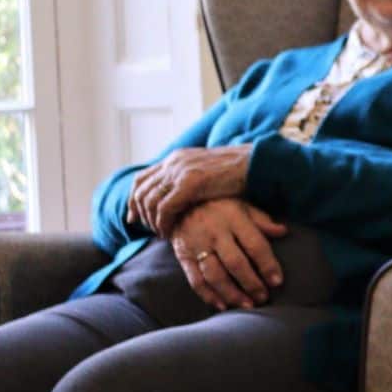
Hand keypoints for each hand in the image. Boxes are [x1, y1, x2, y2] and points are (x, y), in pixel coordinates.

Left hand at [128, 144, 254, 237]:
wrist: (257, 163)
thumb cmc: (239, 172)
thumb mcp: (208, 172)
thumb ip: (191, 179)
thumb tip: (181, 194)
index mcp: (177, 158)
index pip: (142, 178)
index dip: (134, 199)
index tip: (134, 217)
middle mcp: (174, 163)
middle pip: (141, 190)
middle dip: (139, 213)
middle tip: (147, 230)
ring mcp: (180, 172)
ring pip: (150, 201)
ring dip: (152, 221)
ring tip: (161, 233)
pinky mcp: (189, 184)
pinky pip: (165, 208)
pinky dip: (163, 223)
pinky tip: (169, 233)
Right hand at [169, 198, 287, 309]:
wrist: (179, 201)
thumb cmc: (220, 207)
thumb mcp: (243, 207)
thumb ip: (262, 221)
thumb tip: (283, 231)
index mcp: (234, 218)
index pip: (254, 244)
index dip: (267, 265)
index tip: (277, 282)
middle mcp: (214, 232)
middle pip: (235, 263)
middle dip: (251, 283)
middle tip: (263, 298)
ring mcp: (196, 245)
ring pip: (214, 275)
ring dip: (232, 294)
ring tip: (247, 305)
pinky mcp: (183, 256)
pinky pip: (195, 280)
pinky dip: (209, 295)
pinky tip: (222, 305)